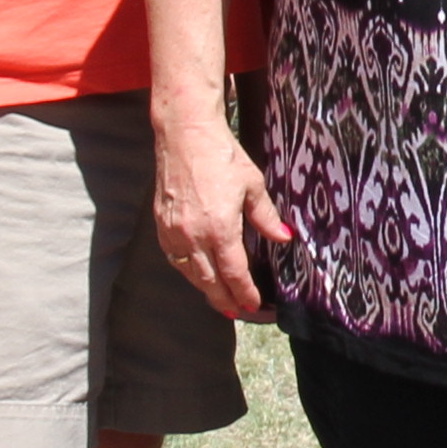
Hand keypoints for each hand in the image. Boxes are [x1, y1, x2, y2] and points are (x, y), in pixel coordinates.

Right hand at [154, 101, 293, 319]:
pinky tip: (197, 274)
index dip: (245, 293)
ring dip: (206, 289)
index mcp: (219, 229)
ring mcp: (174, 232)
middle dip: (226, 301)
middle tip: (239, 312)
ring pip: (190, 274)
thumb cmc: (221, 156)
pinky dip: (188, 271)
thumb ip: (266, 217)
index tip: (255, 305)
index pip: (234, 274)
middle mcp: (193, 236)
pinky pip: (175, 259)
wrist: (185, 135)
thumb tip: (284, 237)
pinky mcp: (161, 224)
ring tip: (220, 299)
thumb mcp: (253, 186)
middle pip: (210, 282)